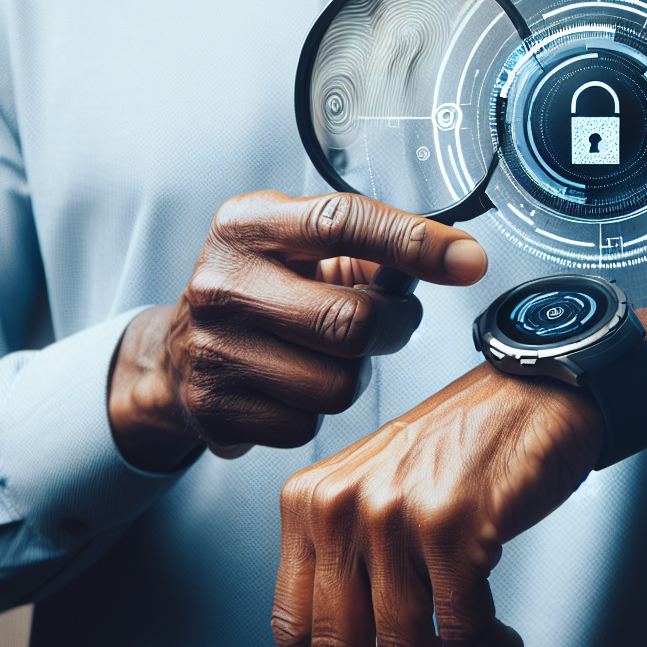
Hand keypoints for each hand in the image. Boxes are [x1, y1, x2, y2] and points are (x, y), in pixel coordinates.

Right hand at [108, 191, 486, 471]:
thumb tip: (452, 260)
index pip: (341, 221)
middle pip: (354, 322)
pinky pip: (307, 425)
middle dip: (395, 328)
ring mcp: (214, 350)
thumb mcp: (297, 249)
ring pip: (339, 385)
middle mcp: (222, 283)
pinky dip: (313, 412)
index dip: (413, 241)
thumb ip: (367, 249)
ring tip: (326, 356)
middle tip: (393, 323)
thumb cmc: (263, 291)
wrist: (177, 354)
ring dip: (351, 376)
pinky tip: (290, 388)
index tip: (468, 260)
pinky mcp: (215, 409)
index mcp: (247, 226)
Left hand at [271, 363, 604, 646]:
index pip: (292, 628)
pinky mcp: (453, 522)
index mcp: (309, 504)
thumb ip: (347, 569)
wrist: (531, 390)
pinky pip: (462, 631)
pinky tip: (503, 638)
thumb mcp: (378, 496)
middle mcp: (339, 507)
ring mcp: (394, 513)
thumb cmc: (460, 452)